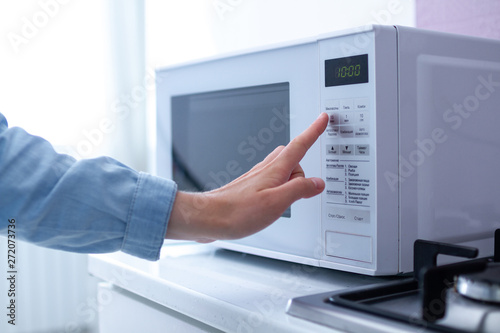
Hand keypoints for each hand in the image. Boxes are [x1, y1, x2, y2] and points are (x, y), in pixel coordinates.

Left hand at [166, 112, 328, 242]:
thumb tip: (317, 183)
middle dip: (302, 162)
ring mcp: (256, 177)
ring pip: (280, 167)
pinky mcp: (250, 187)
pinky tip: (275, 199)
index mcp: (274, 170)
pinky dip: (279, 185)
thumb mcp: (276, 203)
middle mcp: (265, 170)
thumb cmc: (237, 212)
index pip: (299, 145)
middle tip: (309, 178)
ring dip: (290, 176)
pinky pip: (271, 178)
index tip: (322, 119)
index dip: (313, 131)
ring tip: (292, 194)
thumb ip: (299, 190)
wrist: (209, 217)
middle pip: (290, 154)